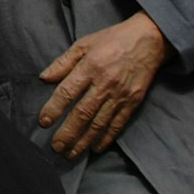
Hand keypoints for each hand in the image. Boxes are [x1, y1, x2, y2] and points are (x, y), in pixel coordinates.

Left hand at [36, 12, 171, 156]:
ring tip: (71, 153)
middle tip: (55, 147)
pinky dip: (106, 138)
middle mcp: (105, 84)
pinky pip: (118, 124)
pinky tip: (95, 148)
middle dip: (68, 133)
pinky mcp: (133, 102)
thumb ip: (63, 62)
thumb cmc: (112, 40)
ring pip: (99, 123)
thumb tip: (44, 78)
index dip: (54, 109)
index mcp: (90, 67)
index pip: (67, 92)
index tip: (44, 122)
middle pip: (83, 113)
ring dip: (84, 141)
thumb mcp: (83, 44)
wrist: (149, 40)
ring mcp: (120, 95)